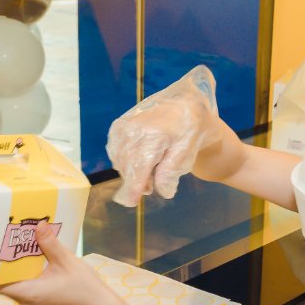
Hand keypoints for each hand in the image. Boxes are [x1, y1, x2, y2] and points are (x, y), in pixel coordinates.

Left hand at [0, 234, 118, 304]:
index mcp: (29, 292)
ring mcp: (32, 303)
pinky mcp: (39, 301)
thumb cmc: (84, 286)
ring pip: (13, 285)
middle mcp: (26, 300)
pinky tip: (25, 260)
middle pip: (2, 284)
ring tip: (7, 249)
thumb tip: (38, 225)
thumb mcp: (66, 261)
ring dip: (11, 270)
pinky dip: (21, 275)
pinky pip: (23, 287)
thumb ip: (50, 243)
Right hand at [106, 65, 224, 206]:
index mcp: (153, 136)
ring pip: (120, 162)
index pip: (137, 169)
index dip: (132, 189)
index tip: (129, 203)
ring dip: (131, 172)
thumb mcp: (188, 151)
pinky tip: (139, 160)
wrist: (183, 102)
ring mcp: (123, 126)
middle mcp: (133, 129)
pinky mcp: (118, 126)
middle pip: (127, 168)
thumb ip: (172, 172)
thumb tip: (164, 192)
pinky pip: (116, 152)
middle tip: (150, 187)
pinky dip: (125, 161)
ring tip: (149, 170)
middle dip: (136, 182)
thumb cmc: (189, 129)